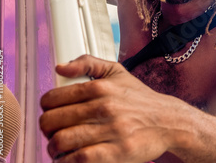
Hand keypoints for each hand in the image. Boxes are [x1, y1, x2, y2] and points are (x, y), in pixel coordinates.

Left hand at [39, 55, 179, 162]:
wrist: (169, 122)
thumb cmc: (141, 100)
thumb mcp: (118, 72)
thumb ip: (88, 63)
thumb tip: (60, 67)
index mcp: (100, 87)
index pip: (53, 98)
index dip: (46, 108)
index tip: (51, 113)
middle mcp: (104, 107)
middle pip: (51, 121)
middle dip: (46, 130)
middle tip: (52, 132)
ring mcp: (110, 131)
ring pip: (61, 141)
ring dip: (53, 148)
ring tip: (58, 148)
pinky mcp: (116, 152)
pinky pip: (78, 159)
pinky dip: (67, 161)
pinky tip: (70, 158)